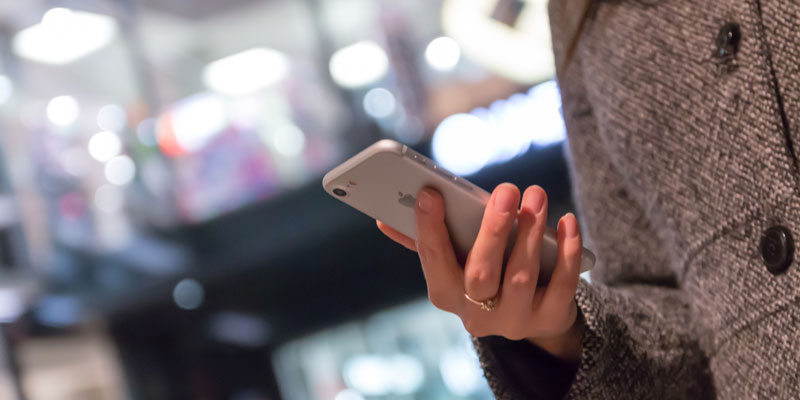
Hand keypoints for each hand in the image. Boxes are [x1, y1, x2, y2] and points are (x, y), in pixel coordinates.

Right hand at [377, 184, 582, 361]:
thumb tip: (384, 220)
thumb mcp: (457, 261)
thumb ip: (428, 240)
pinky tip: (567, 222)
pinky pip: (563, 286)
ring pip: (521, 276)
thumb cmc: (485, 273)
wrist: (532, 315)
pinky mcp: (549, 319)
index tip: (430, 193)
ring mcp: (514, 320)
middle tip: (507, 189)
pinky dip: (567, 252)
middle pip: (481, 273)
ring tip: (536, 196)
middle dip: (494, 230)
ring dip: (531, 233)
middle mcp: (476, 314)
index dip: (429, 229)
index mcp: (445, 293)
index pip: (433, 261)